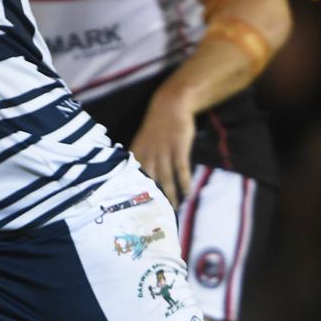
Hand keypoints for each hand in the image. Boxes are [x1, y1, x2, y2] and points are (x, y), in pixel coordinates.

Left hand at [130, 93, 195, 207]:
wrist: (170, 105)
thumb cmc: (156, 127)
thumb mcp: (142, 141)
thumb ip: (139, 159)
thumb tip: (136, 179)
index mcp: (136, 153)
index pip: (132, 177)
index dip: (134, 193)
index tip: (135, 209)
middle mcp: (148, 154)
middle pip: (149, 181)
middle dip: (152, 199)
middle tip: (156, 214)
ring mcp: (164, 151)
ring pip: (165, 178)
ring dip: (170, 195)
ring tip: (173, 208)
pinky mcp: (179, 148)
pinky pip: (181, 169)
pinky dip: (184, 183)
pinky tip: (188, 193)